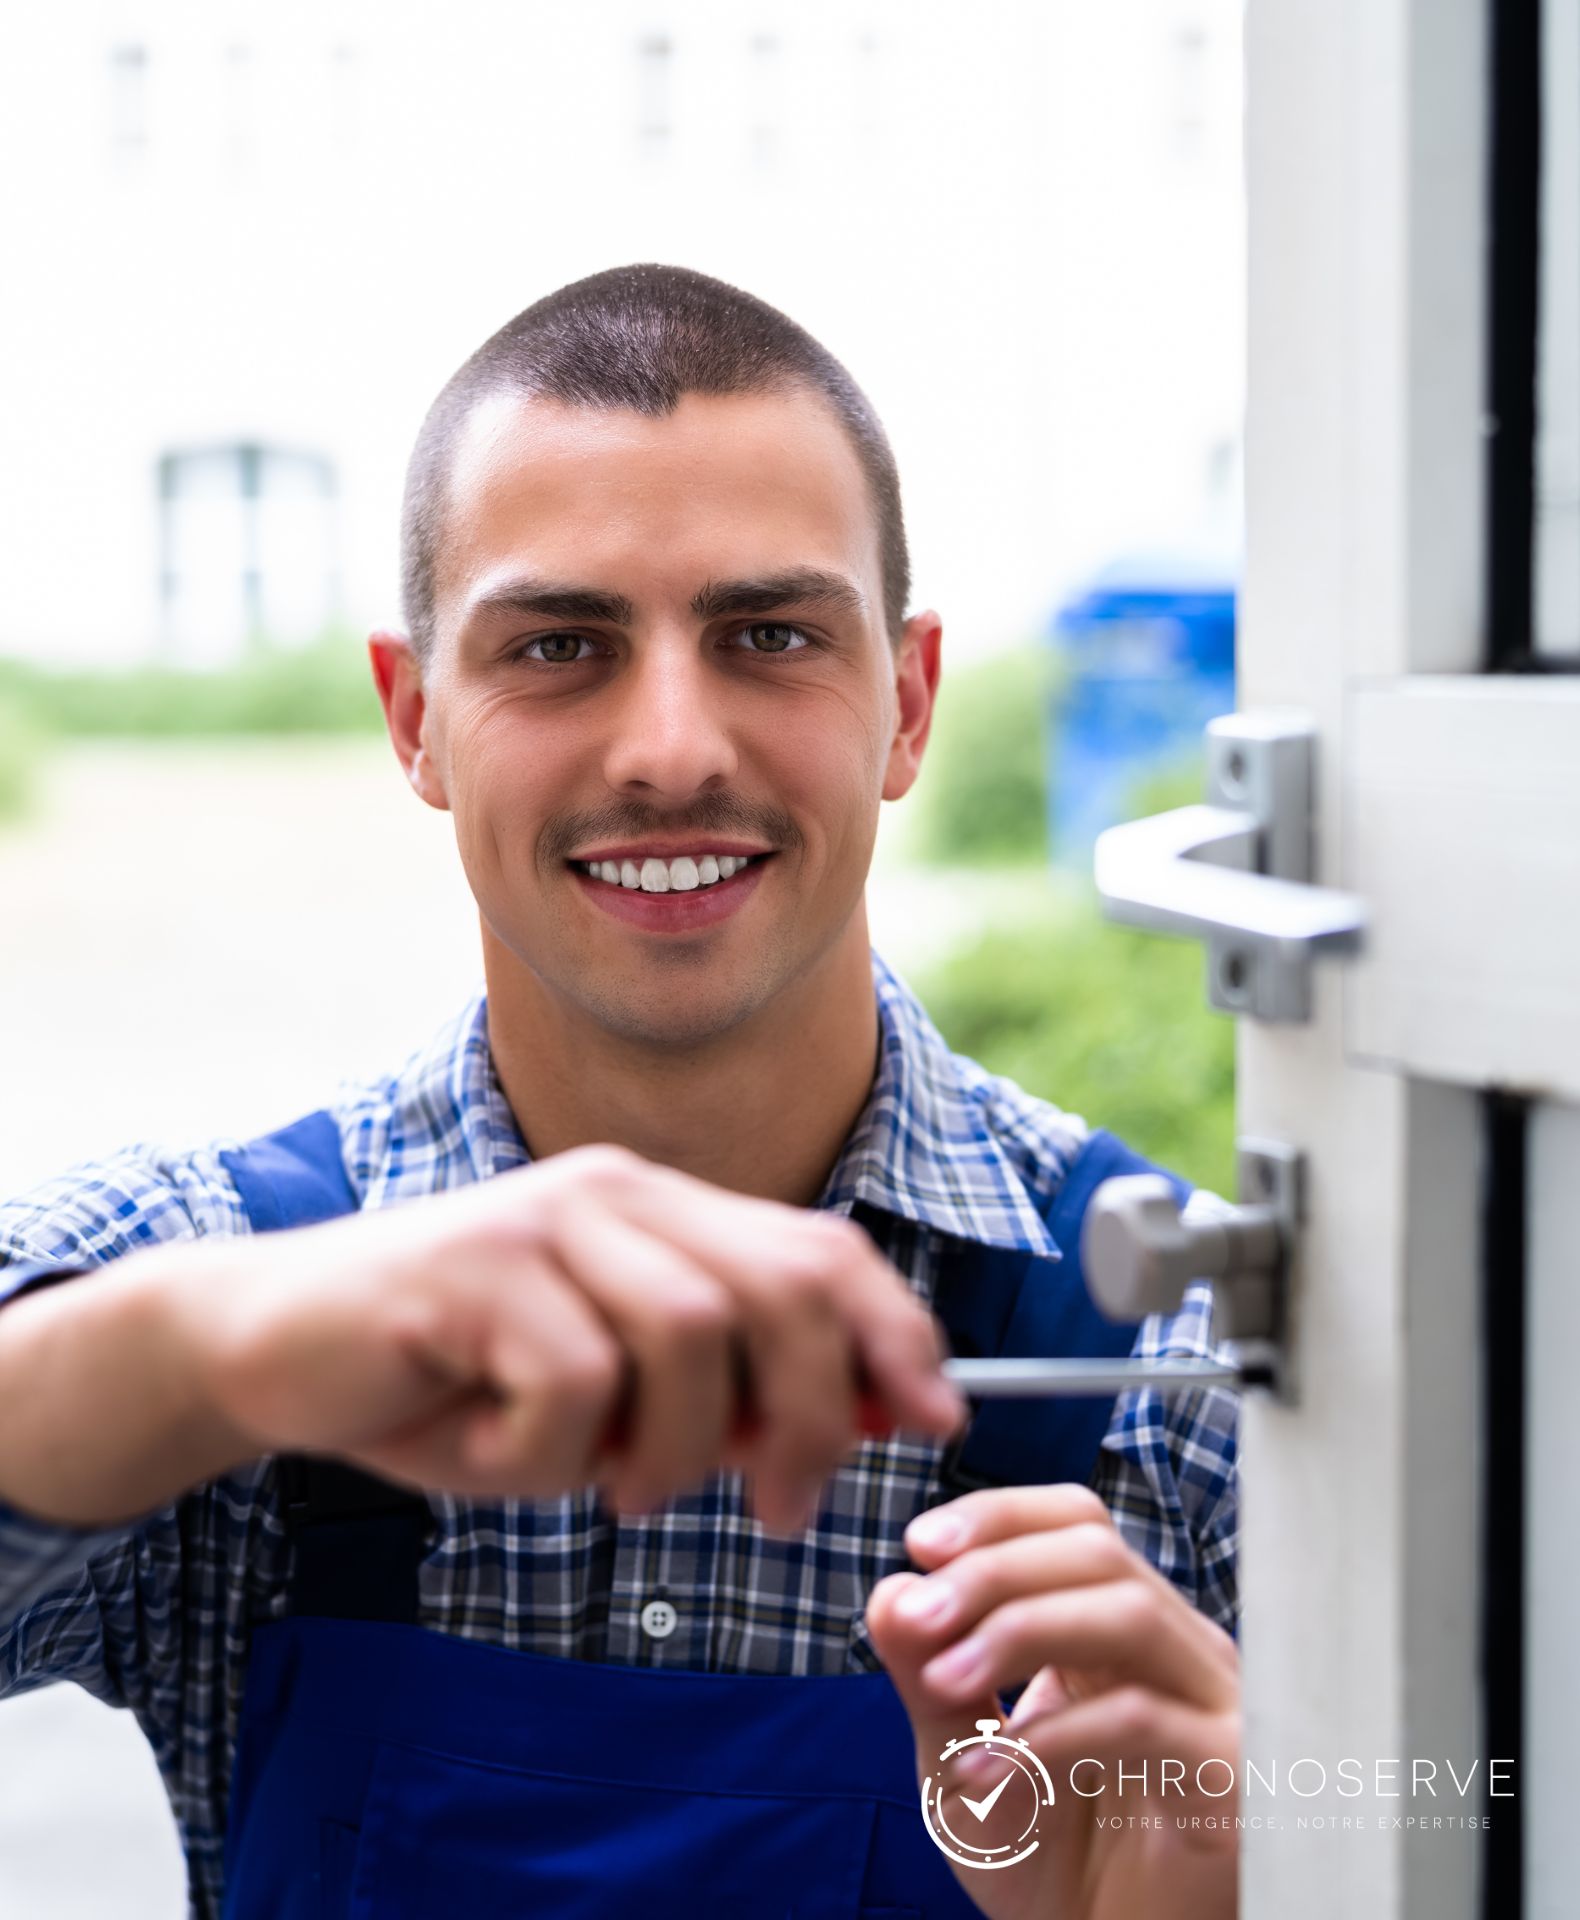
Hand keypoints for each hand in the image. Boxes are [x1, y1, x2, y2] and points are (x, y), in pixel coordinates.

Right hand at [183, 1144, 965, 1531]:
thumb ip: (726, 1394)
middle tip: (783, 1510)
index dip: (897, 1334)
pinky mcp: (472, 1267)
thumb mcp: (611, 1398)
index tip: (937, 1421)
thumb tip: (869, 1420)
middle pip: (784, 1288)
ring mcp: (544, 1220)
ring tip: (614, 1487)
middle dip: (815, 1414)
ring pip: (693, 1334)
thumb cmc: (455, 1380)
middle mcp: (616, 1192)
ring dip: (672, 1447)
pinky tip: (493, 1455)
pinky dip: (551, 1456)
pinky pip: (573, 1382)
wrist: (276, 1345)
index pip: (823, 1250)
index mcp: (663, 1209)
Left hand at [866, 1485, 1238, 1919]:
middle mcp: (1175, 1649)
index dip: (1000, 1516)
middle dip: (993, 1570)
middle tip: (918, 1617)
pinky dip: (1052, 1736)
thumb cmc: (1045, 1862)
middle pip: (1097, 1550)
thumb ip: (928, 1679)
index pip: (1075, 1521)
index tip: (918, 1543)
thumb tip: (891, 1590)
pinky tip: (986, 1770)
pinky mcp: (1231, 1776)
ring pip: (1128, 1614)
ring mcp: (1214, 1705)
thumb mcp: (960, 1763)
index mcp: (1115, 1626)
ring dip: (1018, 1631)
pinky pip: (1145, 1721)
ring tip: (940, 1680)